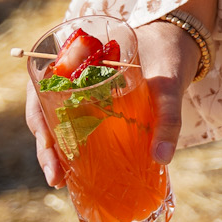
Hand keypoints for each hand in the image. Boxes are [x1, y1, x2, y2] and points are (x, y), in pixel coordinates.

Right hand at [24, 19, 201, 187]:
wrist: (182, 41)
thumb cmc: (170, 53)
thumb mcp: (169, 84)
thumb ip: (168, 118)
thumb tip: (162, 159)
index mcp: (78, 59)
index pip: (42, 92)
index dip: (39, 124)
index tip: (49, 151)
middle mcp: (75, 76)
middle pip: (47, 113)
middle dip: (47, 148)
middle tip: (56, 178)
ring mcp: (86, 91)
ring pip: (61, 122)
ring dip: (58, 151)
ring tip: (62, 180)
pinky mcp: (100, 105)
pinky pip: (80, 126)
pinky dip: (76, 147)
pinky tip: (79, 171)